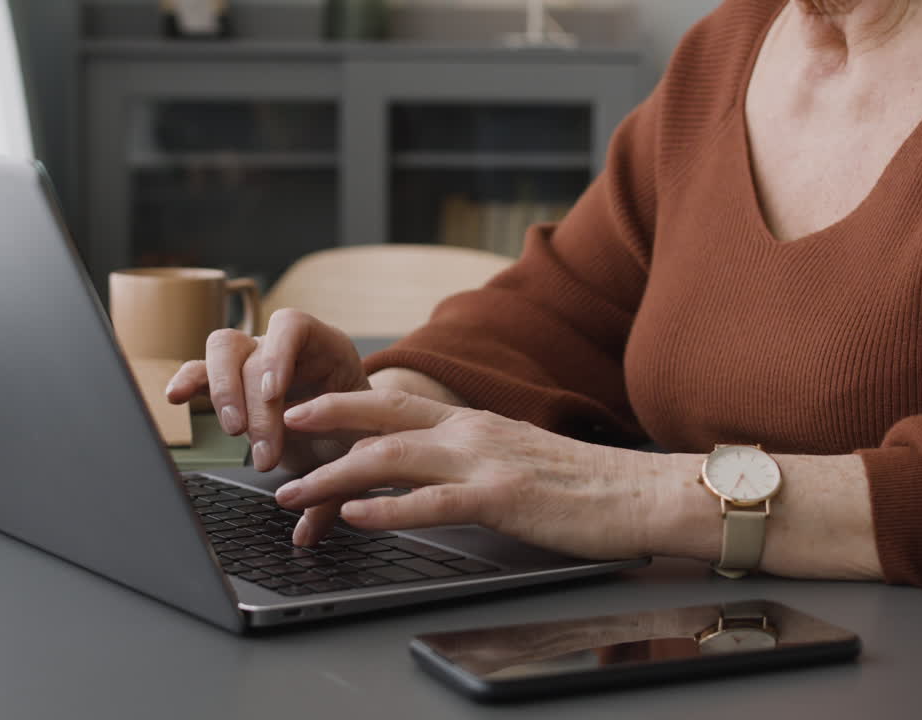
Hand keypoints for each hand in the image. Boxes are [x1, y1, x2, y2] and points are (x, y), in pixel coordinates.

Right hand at [165, 308, 370, 474]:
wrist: (349, 440)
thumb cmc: (356, 434)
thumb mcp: (359, 449)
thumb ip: (339, 479)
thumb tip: (308, 526)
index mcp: (325, 347)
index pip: (292, 326)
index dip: (277, 354)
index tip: (273, 394)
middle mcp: (285, 348)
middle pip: (253, 350)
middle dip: (253, 402)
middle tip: (265, 447)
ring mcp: (254, 362)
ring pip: (223, 352)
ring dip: (223, 394)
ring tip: (234, 433)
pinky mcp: (232, 385)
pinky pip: (201, 372)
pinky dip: (188, 381)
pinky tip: (177, 397)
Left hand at [273, 388, 672, 558]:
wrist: (642, 492)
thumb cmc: (586, 484)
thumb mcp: (519, 457)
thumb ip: (475, 457)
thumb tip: (434, 473)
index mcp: (476, 421)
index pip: (398, 404)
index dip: (345, 404)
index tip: (306, 410)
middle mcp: (473, 431)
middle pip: (381, 418)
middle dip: (323, 422)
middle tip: (279, 434)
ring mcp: (485, 462)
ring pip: (391, 459)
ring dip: (335, 475)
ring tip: (295, 492)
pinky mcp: (501, 498)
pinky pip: (431, 503)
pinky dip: (386, 509)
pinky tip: (355, 517)